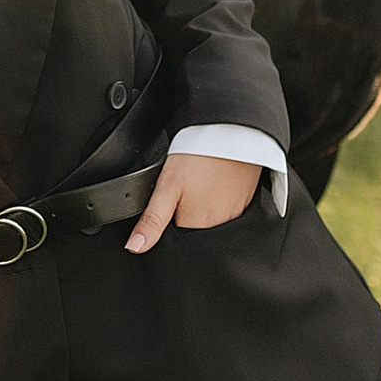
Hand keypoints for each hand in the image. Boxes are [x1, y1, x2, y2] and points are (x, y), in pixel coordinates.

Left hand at [126, 148, 260, 253]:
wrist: (231, 133)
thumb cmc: (198, 156)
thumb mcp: (166, 187)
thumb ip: (152, 220)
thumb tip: (135, 247)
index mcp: (196, 226)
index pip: (176, 238)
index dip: (169, 222)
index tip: (170, 203)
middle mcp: (218, 226)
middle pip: (195, 231)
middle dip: (186, 215)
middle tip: (186, 189)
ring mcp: (235, 214)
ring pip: (212, 221)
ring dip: (204, 208)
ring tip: (201, 184)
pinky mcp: (246, 203)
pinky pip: (229, 211)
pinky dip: (221, 201)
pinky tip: (216, 184)